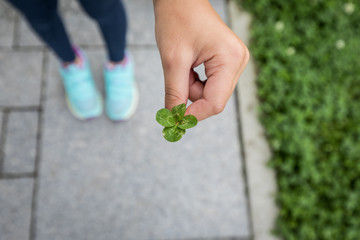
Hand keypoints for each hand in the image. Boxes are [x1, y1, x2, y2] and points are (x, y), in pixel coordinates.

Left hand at [153, 0, 248, 120]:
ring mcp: (235, 62)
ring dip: (191, 87)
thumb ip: (175, 93)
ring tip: (183, 65)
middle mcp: (239, 62)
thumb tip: (174, 119)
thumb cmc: (177, 19)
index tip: (173, 119)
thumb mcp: (173, 60)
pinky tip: (189, 65)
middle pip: (214, 99)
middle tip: (177, 77)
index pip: (215, 103)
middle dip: (191, 95)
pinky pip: (211, 84)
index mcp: (231, 59)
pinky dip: (195, 81)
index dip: (193, 115)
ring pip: (210, 93)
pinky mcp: (228, 62)